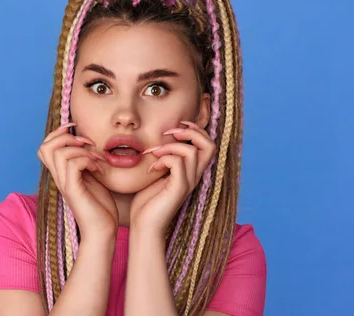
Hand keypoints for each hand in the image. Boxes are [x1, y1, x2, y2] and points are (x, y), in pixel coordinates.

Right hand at [37, 123, 118, 240]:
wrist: (103, 231)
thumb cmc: (100, 206)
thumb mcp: (92, 177)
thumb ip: (85, 161)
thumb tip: (87, 143)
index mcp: (61, 173)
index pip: (45, 146)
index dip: (58, 133)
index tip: (76, 131)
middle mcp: (59, 177)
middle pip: (45, 146)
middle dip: (67, 137)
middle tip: (87, 145)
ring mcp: (64, 184)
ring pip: (59, 153)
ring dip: (81, 150)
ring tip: (96, 160)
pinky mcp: (73, 191)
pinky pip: (73, 165)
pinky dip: (87, 160)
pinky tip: (98, 169)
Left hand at [129, 121, 215, 236]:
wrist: (144, 226)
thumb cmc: (147, 202)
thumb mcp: (157, 173)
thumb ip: (163, 158)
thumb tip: (158, 138)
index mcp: (192, 171)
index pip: (208, 144)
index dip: (195, 130)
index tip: (175, 127)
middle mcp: (194, 176)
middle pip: (210, 145)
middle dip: (191, 132)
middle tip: (169, 133)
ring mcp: (188, 183)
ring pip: (191, 152)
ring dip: (170, 146)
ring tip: (153, 154)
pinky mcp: (179, 189)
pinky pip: (178, 164)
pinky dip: (163, 159)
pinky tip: (151, 169)